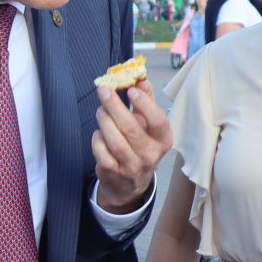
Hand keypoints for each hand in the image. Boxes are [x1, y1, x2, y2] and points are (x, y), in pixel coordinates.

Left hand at [92, 78, 172, 213]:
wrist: (129, 184)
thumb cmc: (139, 145)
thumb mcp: (148, 125)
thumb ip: (146, 100)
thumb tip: (140, 78)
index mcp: (163, 140)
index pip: (158, 121)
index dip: (144, 104)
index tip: (130, 89)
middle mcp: (150, 155)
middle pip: (131, 128)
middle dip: (114, 106)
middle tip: (104, 90)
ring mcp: (132, 167)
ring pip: (115, 141)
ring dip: (104, 120)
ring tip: (100, 110)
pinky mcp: (113, 173)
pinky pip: (101, 152)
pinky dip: (97, 138)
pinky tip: (99, 132)